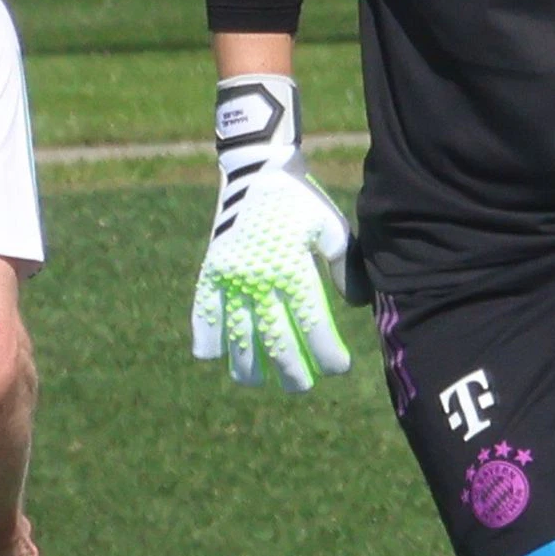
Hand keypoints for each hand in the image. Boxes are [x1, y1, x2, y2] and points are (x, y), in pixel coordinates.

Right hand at [188, 74, 353, 391]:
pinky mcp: (211, 271)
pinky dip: (206, 337)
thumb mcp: (330, 227)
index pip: (311, 324)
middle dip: (291, 371)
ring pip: (237, 335)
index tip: (338, 368)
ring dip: (247, 366)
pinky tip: (215, 355)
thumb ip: (343, 267)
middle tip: (301, 385)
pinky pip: (202, 312)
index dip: (327, 353)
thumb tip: (352, 305)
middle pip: (274, 341)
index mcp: (292, 267)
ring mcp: (230, 277)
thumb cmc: (301, 201)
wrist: (257, 169)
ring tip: (257, 381)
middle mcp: (258, 277)